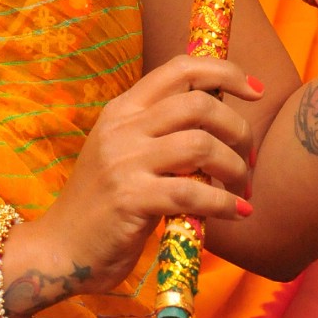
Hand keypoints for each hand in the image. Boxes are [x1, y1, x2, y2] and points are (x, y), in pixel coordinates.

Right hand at [3, 56, 260, 307]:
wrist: (60, 249)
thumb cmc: (103, 204)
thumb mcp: (124, 154)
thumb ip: (160, 133)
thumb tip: (221, 122)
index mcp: (122, 110)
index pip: (180, 68)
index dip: (226, 72)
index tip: (256, 91)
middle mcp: (122, 128)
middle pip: (199, 104)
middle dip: (239, 130)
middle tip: (250, 159)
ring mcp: (124, 162)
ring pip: (202, 146)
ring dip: (236, 169)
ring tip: (243, 189)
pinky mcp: (130, 199)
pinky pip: (193, 192)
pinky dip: (225, 203)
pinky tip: (237, 213)